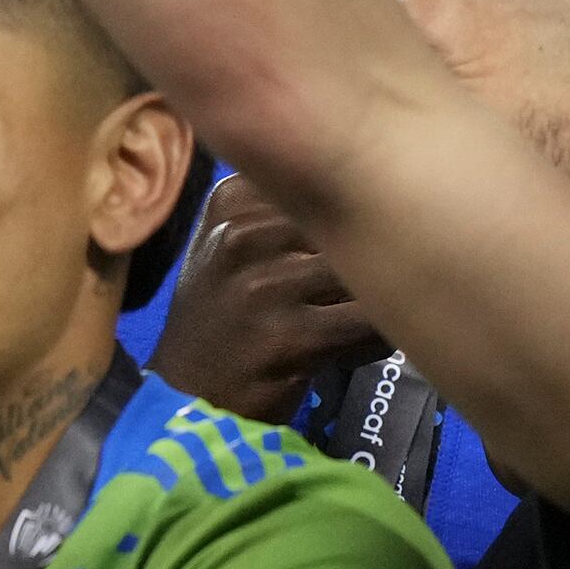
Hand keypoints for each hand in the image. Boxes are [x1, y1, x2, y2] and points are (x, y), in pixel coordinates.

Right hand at [149, 177, 387, 423]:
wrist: (189, 390)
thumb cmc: (225, 309)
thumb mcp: (234, 241)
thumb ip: (286, 205)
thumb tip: (380, 183)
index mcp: (230, 200)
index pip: (327, 178)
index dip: (350, 211)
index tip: (334, 246)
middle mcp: (240, 235)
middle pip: (352, 223)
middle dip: (371, 255)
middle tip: (360, 287)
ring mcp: (261, 286)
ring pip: (363, 274)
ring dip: (377, 298)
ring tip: (355, 318)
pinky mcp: (286, 337)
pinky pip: (365, 325)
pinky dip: (374, 339)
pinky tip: (351, 347)